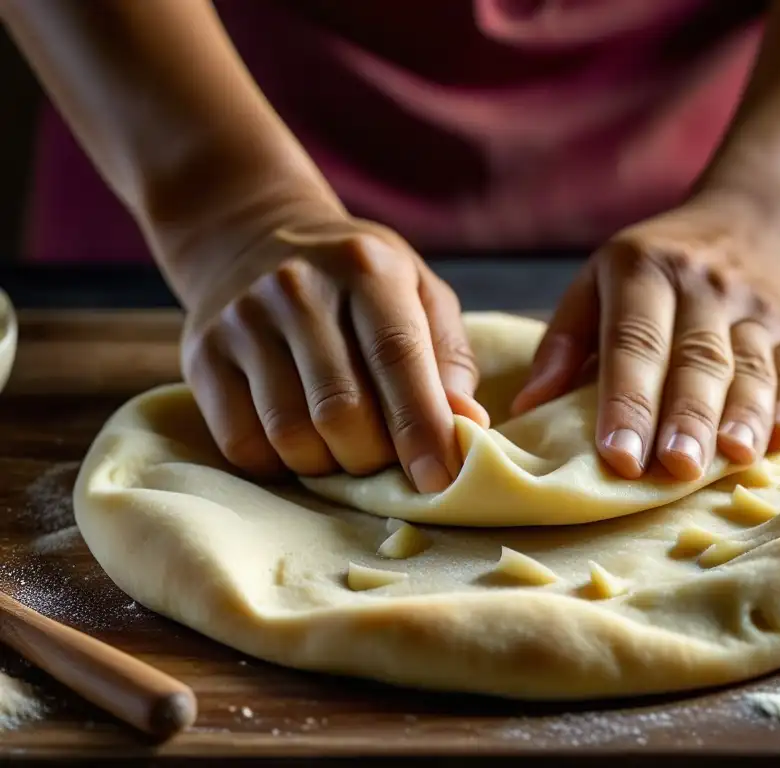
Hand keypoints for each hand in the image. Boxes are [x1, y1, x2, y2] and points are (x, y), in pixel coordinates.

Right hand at [178, 213, 487, 491]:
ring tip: (346, 449)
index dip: (422, 426)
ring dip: (329, 466)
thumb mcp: (419, 293)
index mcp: (366, 267)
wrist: (253, 237)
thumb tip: (466, 424)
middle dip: (375, 458)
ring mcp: (241, 321)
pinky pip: (243, 445)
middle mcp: (297, 288)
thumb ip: (448, 358)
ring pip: (291, 435)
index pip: (397, 356)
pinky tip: (302, 443)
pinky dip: (281, 464)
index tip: (441, 480)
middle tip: (388, 458)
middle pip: (341, 411)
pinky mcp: (201, 355)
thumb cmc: (359, 281)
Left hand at [512, 192, 779, 480]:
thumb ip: (565, 342)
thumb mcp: (600, 282)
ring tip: (730, 460)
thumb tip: (528, 408)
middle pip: (695, 359)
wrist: (757, 222)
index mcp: (644, 271)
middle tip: (674, 468)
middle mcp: (705, 284)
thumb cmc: (657, 270)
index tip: (616, 455)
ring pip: (750, 368)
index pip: (634, 341)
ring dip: (742, 417)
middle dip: (685, 417)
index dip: (626, 400)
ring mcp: (758, 306)